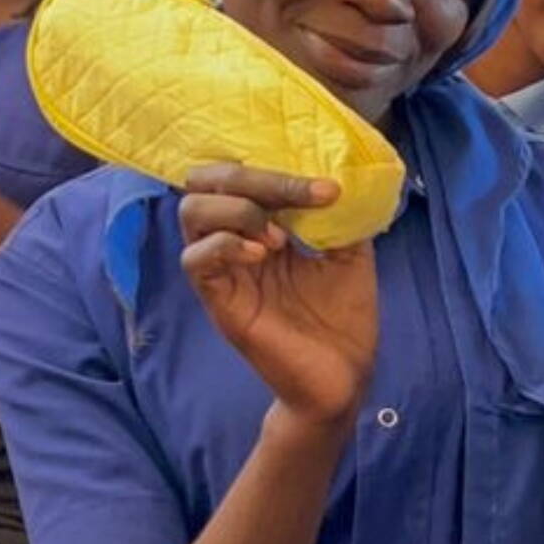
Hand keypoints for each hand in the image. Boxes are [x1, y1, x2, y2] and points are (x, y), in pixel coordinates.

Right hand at [180, 164, 378, 427]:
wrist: (344, 376)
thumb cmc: (343, 316)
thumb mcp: (351, 253)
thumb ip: (340, 215)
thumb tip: (342, 175)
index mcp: (265, 223)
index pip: (243, 173)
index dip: (277, 167)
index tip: (328, 186)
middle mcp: (237, 239)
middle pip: (206, 181)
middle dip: (251, 176)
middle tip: (299, 194)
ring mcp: (224, 270)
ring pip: (191, 212)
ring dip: (238, 210)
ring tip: (280, 237)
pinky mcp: (218, 301)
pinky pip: (194, 260)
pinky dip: (225, 245)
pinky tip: (263, 255)